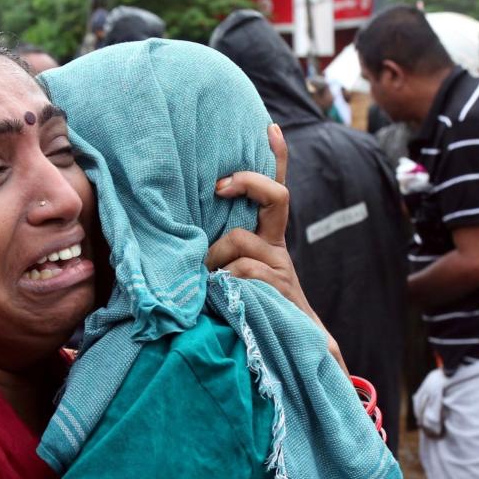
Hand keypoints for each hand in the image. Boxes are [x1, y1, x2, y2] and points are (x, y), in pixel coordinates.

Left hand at [205, 124, 310, 313]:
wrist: (289, 351)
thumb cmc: (248, 311)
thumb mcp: (229, 276)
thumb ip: (218, 256)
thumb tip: (188, 238)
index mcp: (267, 239)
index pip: (275, 192)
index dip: (277, 158)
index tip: (270, 127)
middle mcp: (277, 247)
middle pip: (275, 197)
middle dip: (247, 183)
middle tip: (218, 186)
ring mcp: (280, 266)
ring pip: (240, 240)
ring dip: (214, 257)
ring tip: (205, 280)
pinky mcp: (278, 288)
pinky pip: (242, 272)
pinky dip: (223, 282)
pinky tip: (219, 297)